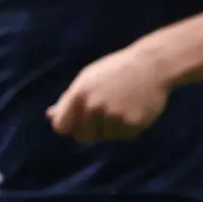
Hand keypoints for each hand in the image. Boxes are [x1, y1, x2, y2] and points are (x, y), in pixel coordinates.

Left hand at [48, 45, 169, 141]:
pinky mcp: (133, 123)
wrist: (152, 65)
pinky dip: (128, 128)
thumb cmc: (115, 71)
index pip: (61, 126)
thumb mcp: (87, 79)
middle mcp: (94, 107)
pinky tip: (134, 109)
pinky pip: (124, 136)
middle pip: (82, 136)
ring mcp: (114, 116)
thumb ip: (69, 99)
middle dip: (90, 129)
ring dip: (112, 127)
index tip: (78, 121)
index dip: (69, 126)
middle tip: (105, 111)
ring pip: (106, 137)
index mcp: (79, 95)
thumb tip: (50, 116)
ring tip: (123, 105)